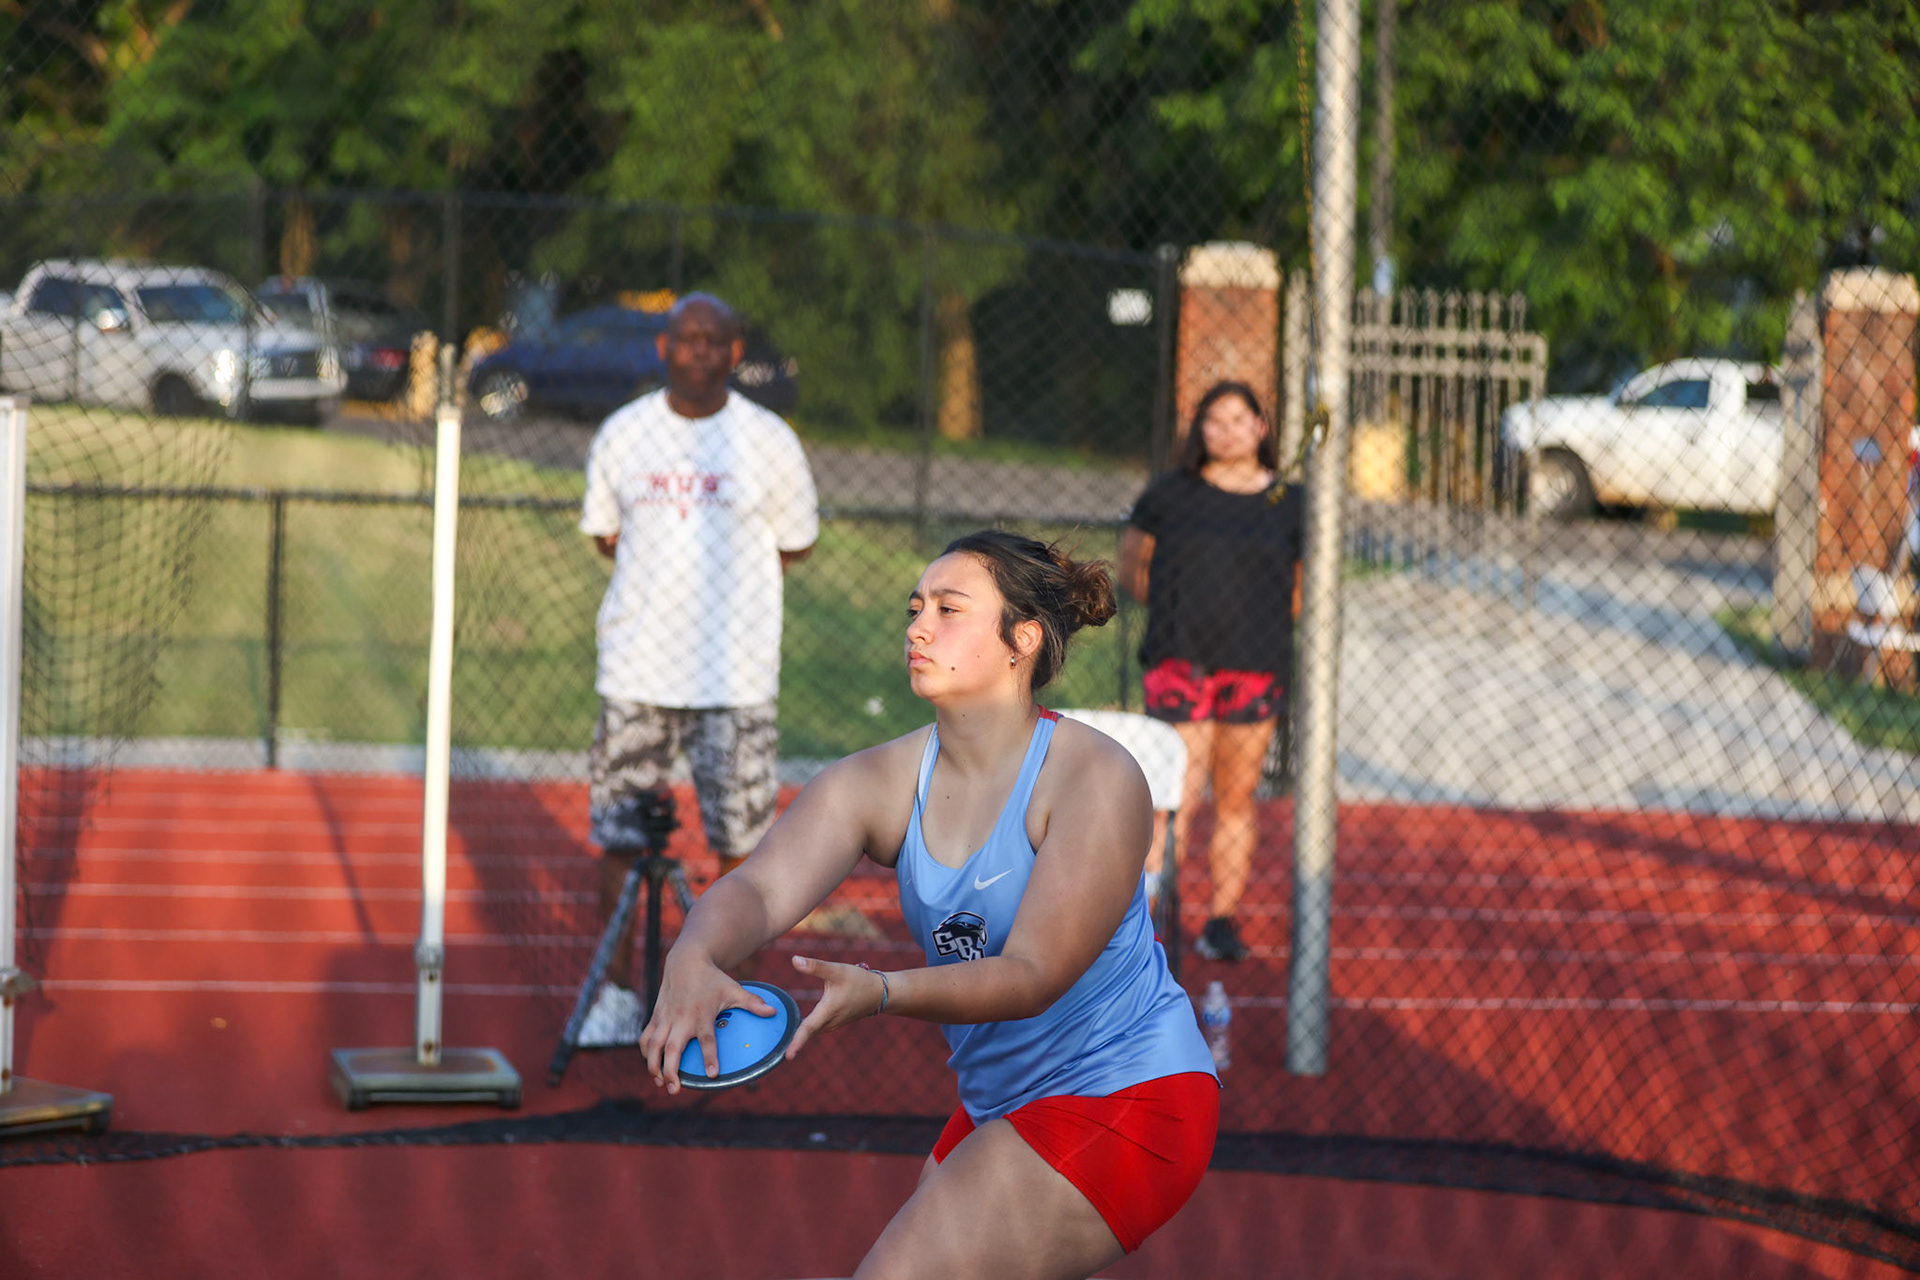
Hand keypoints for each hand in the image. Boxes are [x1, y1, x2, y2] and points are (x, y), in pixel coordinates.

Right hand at [638, 951, 775, 1093]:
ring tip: (660, 1083)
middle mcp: (682, 1018)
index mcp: (702, 1014)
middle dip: (670, 1070)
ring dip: (654, 1065)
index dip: (709, 1057)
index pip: (707, 1039)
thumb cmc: (712, 978)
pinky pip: (646, 1037)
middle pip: (672, 1047)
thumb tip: (773, 1012)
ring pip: (653, 1045)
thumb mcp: (734, 989)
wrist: (686, 960)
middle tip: (674, 1089)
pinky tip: (651, 1066)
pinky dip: (645, 1052)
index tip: (713, 1075)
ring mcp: (666, 1017)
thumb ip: (752, 1002)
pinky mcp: (656, 1016)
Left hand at [784, 954, 886, 1060]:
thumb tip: (794, 959)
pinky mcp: (834, 1022)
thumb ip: (815, 966)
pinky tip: (795, 1029)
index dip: (797, 1041)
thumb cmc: (859, 981)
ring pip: (811, 1033)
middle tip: (776, 1054)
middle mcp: (829, 1022)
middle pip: (807, 1034)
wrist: (880, 993)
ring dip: (798, 1037)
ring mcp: (832, 1024)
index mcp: (828, 1011)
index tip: (788, 1056)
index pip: (809, 1028)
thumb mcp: (837, 970)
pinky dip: (805, 1032)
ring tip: (780, 1043)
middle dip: (792, 1042)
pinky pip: (816, 1030)